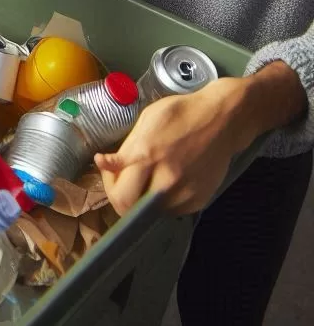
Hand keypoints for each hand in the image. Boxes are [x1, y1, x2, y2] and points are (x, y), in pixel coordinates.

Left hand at [95, 78, 253, 215]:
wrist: (222, 121)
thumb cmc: (181, 114)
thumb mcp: (146, 121)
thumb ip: (126, 148)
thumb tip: (103, 163)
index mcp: (147, 155)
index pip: (119, 191)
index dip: (107, 184)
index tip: (108, 173)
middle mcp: (166, 178)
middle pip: (130, 208)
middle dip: (119, 196)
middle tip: (122, 181)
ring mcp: (184, 192)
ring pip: (149, 211)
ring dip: (141, 198)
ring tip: (146, 178)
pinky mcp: (198, 200)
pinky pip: (170, 210)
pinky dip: (162, 199)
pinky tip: (165, 179)